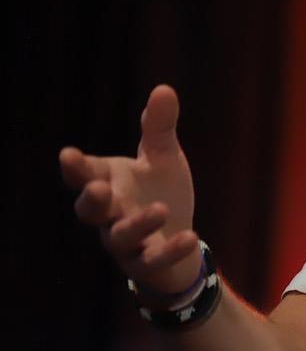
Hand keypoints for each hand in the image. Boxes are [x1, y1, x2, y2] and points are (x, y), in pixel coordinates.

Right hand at [59, 84, 202, 296]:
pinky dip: (171, 250)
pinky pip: (154, 260)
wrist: (179, 236)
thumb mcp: (163, 156)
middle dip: (91, 200)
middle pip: (89, 210)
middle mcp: (110, 213)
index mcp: (109, 182)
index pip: (86, 174)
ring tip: (161, 209)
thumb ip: (158, 127)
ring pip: (120, 237)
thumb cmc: (161, 191)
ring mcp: (126, 242)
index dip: (75, 167)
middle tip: (98, 188)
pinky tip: (192, 237)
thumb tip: (163, 87)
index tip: (68, 154)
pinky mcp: (148, 263)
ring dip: (137, 224)